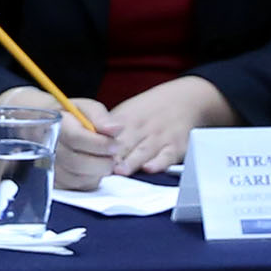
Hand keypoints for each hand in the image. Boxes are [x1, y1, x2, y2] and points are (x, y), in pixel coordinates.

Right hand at [0, 87, 114, 189]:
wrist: (44, 127)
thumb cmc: (69, 116)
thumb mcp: (85, 108)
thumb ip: (100, 117)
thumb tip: (116, 129)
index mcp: (55, 125)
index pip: (76, 139)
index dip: (100, 144)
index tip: (115, 145)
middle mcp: (47, 148)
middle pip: (77, 163)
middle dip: (103, 161)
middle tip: (113, 154)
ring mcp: (49, 168)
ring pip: (79, 178)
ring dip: (99, 171)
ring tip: (103, 158)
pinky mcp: (55, 182)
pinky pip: (79, 187)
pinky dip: (92, 179)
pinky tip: (94, 168)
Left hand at [99, 74, 237, 176]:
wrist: (185, 100)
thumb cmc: (149, 111)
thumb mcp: (127, 113)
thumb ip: (108, 131)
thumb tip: (85, 148)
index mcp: (125, 120)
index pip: (108, 135)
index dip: (98, 147)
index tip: (87, 156)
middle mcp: (141, 128)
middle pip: (124, 144)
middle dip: (112, 156)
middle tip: (101, 167)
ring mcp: (159, 138)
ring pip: (143, 151)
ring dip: (131, 161)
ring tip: (120, 171)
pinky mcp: (175, 147)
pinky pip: (166, 156)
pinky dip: (158, 163)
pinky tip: (150, 168)